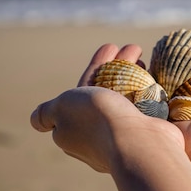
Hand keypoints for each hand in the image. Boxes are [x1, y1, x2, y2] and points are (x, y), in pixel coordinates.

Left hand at [31, 44, 183, 173]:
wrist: (139, 143)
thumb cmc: (97, 120)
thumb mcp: (61, 108)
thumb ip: (45, 113)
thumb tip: (36, 121)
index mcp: (73, 132)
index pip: (80, 94)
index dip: (95, 69)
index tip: (110, 47)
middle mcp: (97, 136)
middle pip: (106, 92)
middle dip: (118, 66)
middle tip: (134, 48)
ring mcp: (124, 137)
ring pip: (126, 98)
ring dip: (133, 73)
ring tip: (143, 55)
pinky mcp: (145, 137)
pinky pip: (143, 109)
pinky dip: (146, 90)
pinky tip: (153, 76)